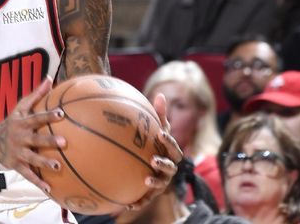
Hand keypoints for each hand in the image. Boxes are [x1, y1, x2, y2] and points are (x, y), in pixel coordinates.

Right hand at [0, 77, 65, 192]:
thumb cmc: (12, 122)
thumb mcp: (20, 107)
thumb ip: (36, 94)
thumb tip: (49, 77)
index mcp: (22, 123)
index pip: (36, 118)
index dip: (48, 116)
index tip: (61, 114)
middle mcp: (19, 138)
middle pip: (36, 139)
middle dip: (49, 141)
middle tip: (65, 142)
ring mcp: (17, 152)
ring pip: (32, 159)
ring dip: (45, 163)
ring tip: (58, 166)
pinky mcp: (16, 165)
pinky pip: (28, 175)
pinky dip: (38, 183)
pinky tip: (50, 189)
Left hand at [124, 93, 181, 211]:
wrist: (156, 167)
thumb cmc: (157, 144)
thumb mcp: (159, 130)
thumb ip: (160, 116)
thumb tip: (160, 94)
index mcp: (171, 153)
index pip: (173, 147)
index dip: (168, 141)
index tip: (160, 134)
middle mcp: (169, 169)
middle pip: (170, 167)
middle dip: (163, 164)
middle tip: (154, 159)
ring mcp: (162, 182)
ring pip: (161, 184)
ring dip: (154, 183)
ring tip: (145, 180)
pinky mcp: (152, 194)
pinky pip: (145, 199)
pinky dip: (138, 202)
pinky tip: (126, 205)